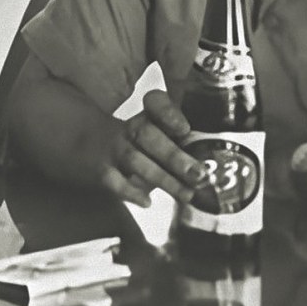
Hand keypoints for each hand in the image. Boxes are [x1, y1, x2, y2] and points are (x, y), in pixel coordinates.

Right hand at [99, 91, 205, 207]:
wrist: (89, 141)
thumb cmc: (139, 143)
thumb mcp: (156, 133)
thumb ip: (181, 143)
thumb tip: (217, 165)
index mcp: (147, 116)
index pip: (155, 103)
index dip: (168, 113)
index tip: (184, 129)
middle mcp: (130, 129)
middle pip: (148, 136)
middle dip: (174, 156)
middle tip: (200, 174)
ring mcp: (114, 149)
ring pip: (135, 160)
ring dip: (162, 178)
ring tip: (187, 194)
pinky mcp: (102, 170)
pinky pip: (112, 180)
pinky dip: (129, 191)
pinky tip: (147, 202)